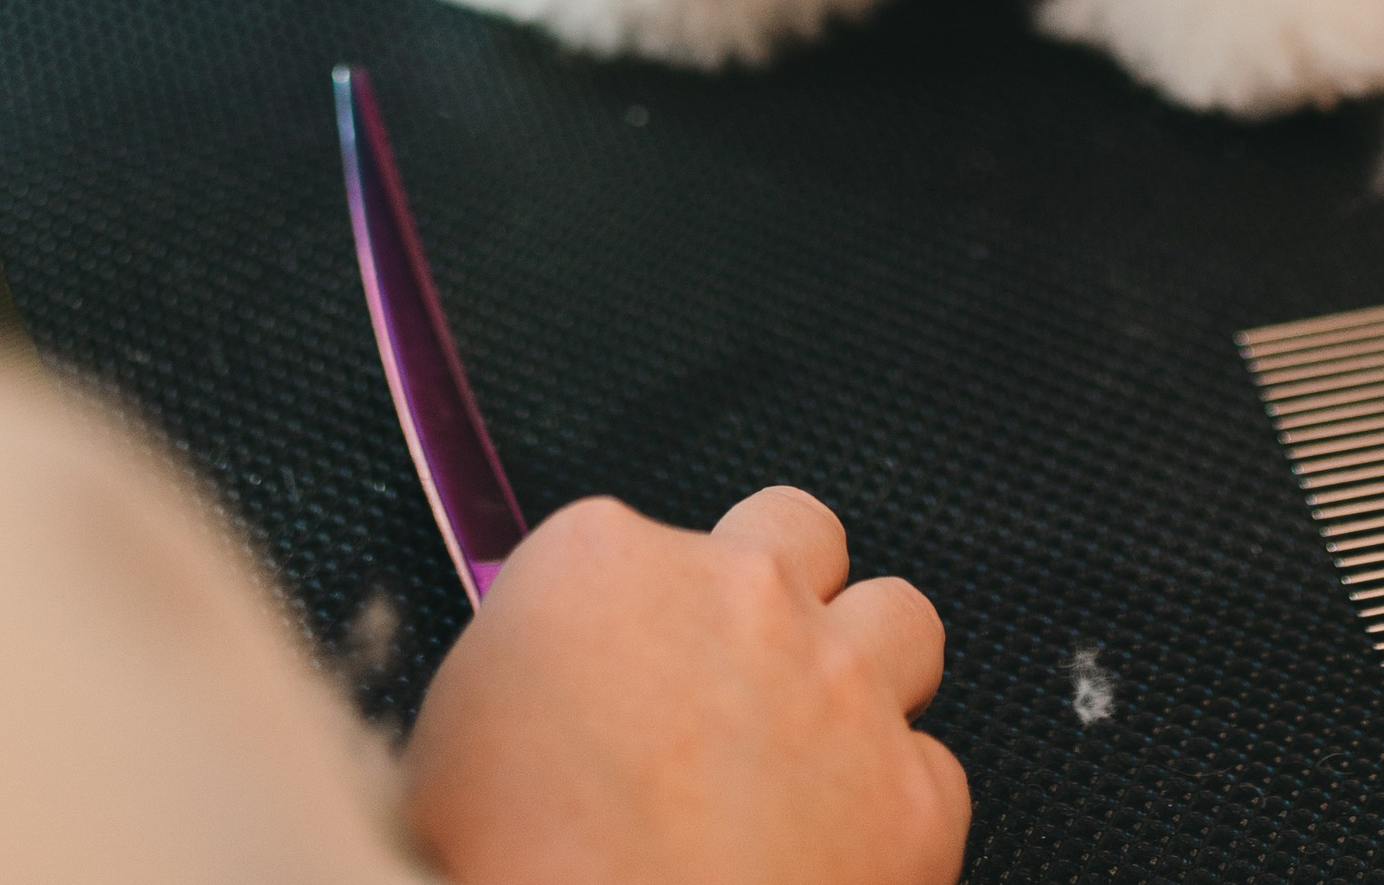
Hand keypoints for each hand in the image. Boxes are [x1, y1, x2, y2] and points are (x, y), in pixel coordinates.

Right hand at [402, 486, 969, 884]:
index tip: (628, 673)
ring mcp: (838, 683)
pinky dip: (898, 810)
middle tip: (747, 678)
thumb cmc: (506, 869)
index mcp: (601, 561)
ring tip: (821, 749)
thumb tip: (552, 701)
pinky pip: (935, 771)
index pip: (634, 538)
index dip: (638, 615)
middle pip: (794, 531)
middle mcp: (736, 592)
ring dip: (868, 670)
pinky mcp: (911, 794)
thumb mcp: (448, 745)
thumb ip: (525, 678)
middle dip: (781, 593)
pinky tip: (841, 854)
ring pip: (901, 617)